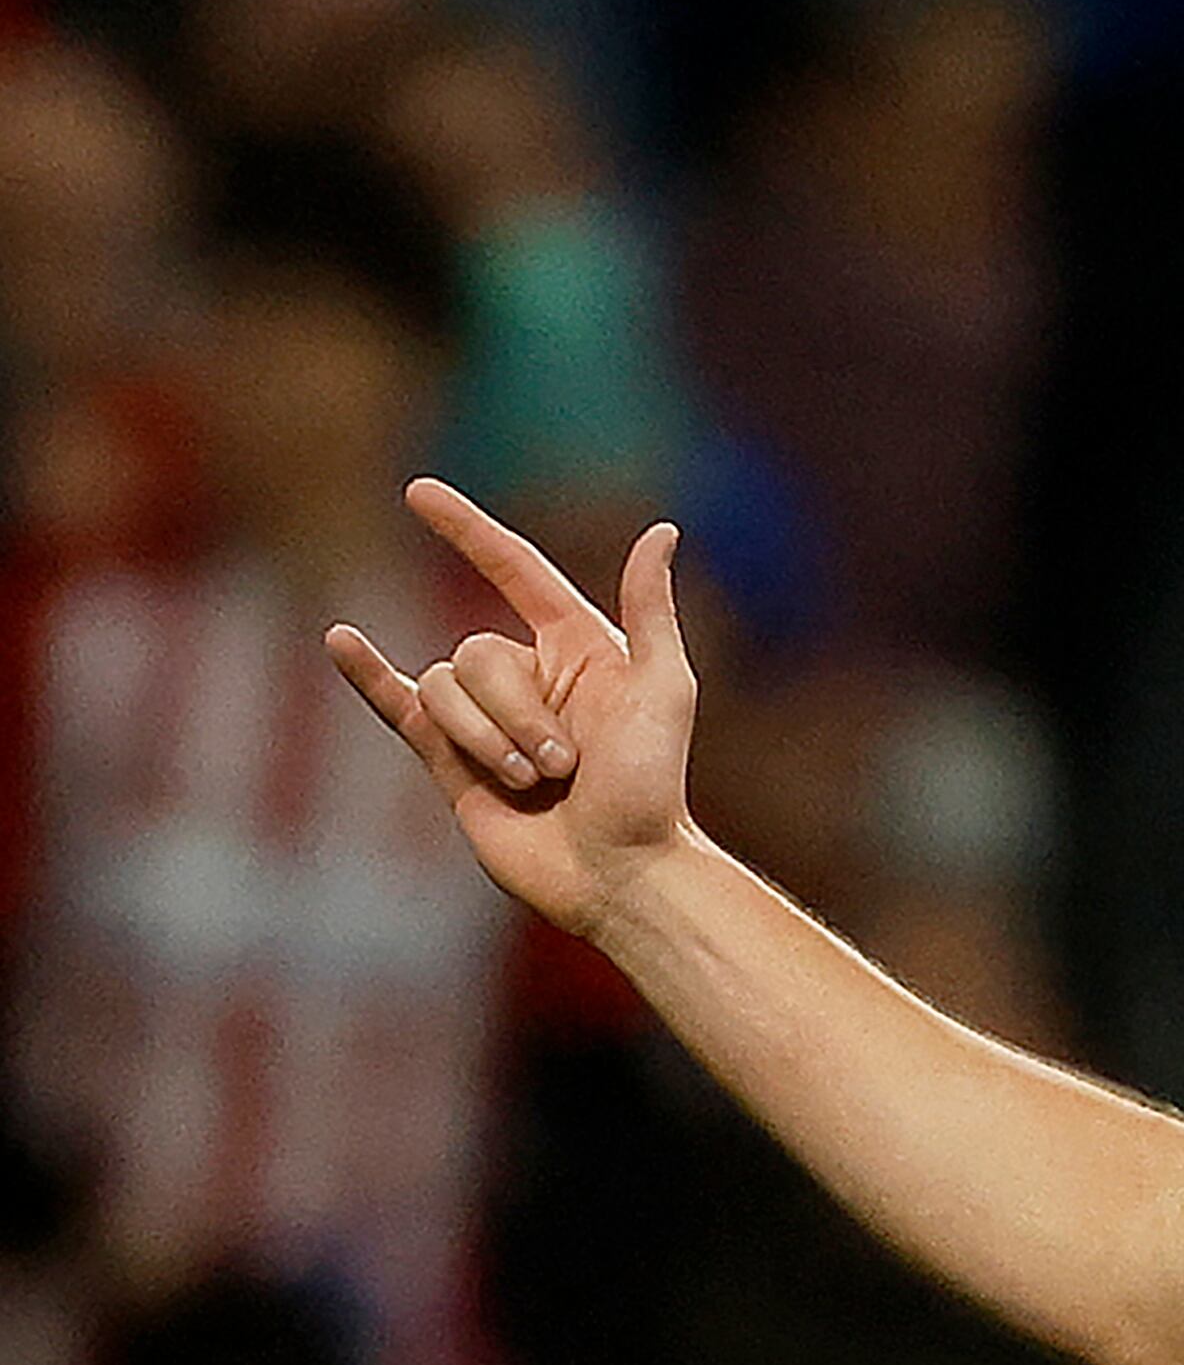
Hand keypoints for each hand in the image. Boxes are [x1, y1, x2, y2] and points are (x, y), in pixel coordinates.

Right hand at [326, 478, 697, 936]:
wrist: (617, 872)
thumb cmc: (652, 787)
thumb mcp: (663, 688)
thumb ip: (650, 609)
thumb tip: (662, 529)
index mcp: (579, 647)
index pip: (512, 570)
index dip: (465, 531)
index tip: (417, 492)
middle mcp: (529, 674)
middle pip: (477, 652)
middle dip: (516, 712)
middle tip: (566, 765)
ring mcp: (486, 718)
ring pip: (443, 687)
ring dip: (488, 740)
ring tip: (537, 785)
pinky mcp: (450, 761)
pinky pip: (399, 705)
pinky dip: (366, 675)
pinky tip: (339, 641)